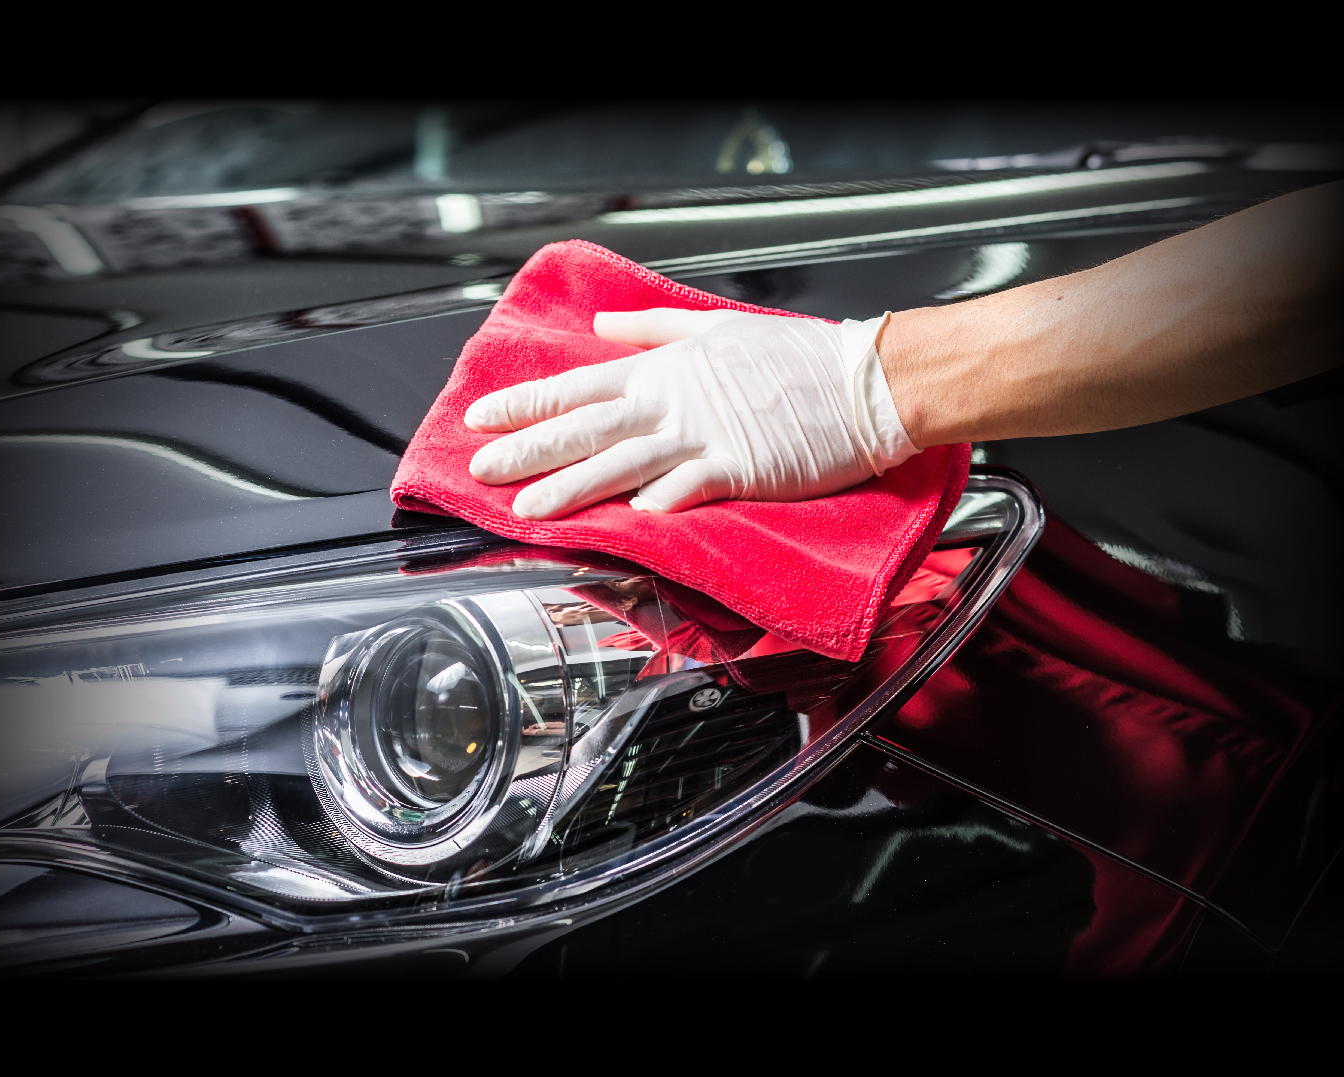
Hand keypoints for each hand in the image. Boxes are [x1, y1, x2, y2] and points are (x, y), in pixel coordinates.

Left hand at [464, 308, 920, 519]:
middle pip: (585, 427)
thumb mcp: (717, 327)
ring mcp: (704, 434)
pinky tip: (629, 522)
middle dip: (526, 449)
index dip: (526, 403)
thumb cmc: (801, 358)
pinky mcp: (739, 465)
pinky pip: (689, 486)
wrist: (864, 379)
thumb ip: (654, 331)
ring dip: (571, 487)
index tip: (482, 417)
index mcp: (665, 369)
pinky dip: (659, 502)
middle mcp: (673, 401)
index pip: (579, 386)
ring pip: (621, 462)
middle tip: (479, 470)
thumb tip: (604, 326)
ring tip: (527, 508)